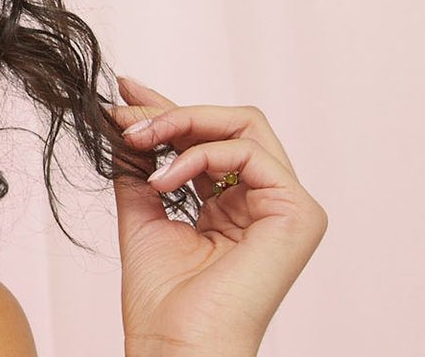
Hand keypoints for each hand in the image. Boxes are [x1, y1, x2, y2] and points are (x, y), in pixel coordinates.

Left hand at [109, 75, 326, 356]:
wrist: (176, 344)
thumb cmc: (162, 301)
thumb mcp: (144, 215)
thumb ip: (143, 168)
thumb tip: (128, 119)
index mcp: (238, 206)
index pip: (210, 140)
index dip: (169, 110)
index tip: (125, 92)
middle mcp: (268, 203)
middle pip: (232, 124)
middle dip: (172, 112)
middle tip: (126, 118)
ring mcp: (288, 207)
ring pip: (245, 126)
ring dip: (182, 124)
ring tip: (137, 142)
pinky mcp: (298, 213)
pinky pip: (251, 153)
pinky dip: (201, 154)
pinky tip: (165, 180)